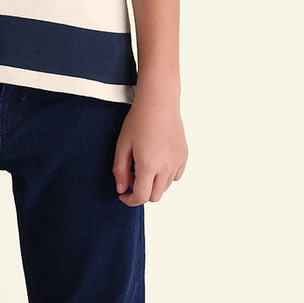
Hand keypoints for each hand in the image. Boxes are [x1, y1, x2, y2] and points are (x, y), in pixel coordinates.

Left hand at [112, 86, 187, 204]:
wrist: (159, 102)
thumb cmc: (138, 121)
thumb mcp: (122, 145)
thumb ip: (120, 170)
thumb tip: (121, 190)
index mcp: (149, 165)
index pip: (141, 196)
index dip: (130, 200)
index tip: (123, 195)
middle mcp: (166, 166)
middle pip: (154, 196)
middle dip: (141, 192)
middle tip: (131, 177)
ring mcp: (178, 161)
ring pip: (165, 187)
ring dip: (153, 184)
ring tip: (143, 165)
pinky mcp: (184, 156)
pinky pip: (175, 176)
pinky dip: (165, 176)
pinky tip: (157, 161)